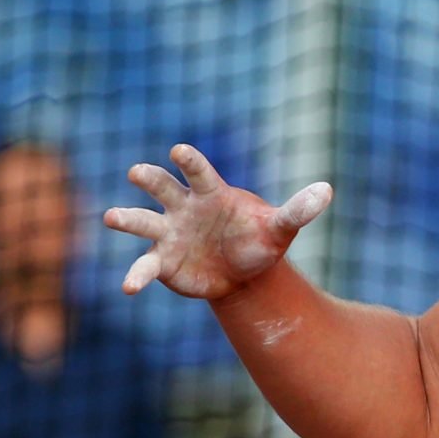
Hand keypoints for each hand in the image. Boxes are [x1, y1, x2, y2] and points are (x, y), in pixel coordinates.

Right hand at [103, 144, 331, 299]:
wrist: (245, 274)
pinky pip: (145, 267)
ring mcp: (168, 234)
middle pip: (162, 188)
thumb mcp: (280, 227)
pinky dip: (136, 275)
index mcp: (211, 193)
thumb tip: (327, 190)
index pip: (198, 172)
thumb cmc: (259, 240)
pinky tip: (129, 287)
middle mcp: (184, 208)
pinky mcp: (161, 262)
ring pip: (142, 221)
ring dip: (126, 218)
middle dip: (150, 178)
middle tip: (137, 172)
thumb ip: (298, 210)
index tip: (178, 150)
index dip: (189, 160)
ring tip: (111, 216)